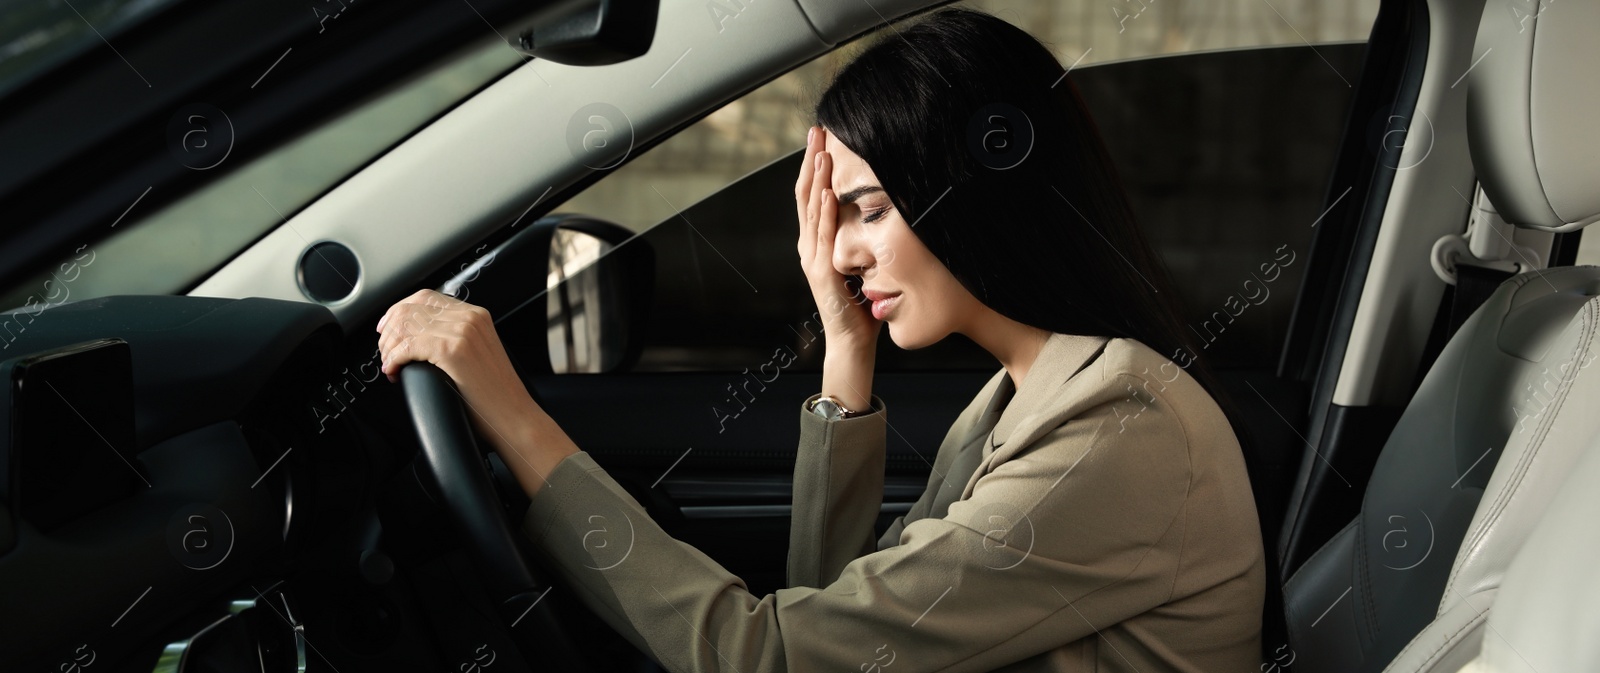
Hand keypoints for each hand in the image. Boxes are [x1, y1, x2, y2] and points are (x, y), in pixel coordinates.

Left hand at [374, 289, 576, 493]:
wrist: (514, 415)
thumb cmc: (496, 395)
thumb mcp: (478, 354)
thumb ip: (455, 337)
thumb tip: (419, 337)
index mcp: (476, 315)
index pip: (426, 297)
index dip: (399, 310)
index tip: (387, 328)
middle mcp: (469, 317)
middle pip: (410, 309)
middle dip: (389, 331)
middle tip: (385, 351)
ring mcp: (462, 331)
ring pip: (405, 326)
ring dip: (388, 347)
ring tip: (390, 364)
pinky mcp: (452, 350)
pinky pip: (407, 346)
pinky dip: (393, 359)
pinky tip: (393, 371)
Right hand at [795, 125, 880, 354]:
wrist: (852, 341)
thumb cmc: (860, 304)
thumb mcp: (860, 262)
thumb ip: (859, 239)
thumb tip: (876, 211)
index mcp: (815, 241)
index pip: (813, 195)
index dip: (814, 165)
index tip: (821, 138)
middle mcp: (808, 246)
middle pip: (806, 194)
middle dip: (811, 160)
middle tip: (816, 131)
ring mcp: (811, 258)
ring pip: (812, 210)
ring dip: (817, 179)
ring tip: (821, 152)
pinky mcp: (821, 272)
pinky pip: (824, 237)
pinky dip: (826, 213)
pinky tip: (829, 192)